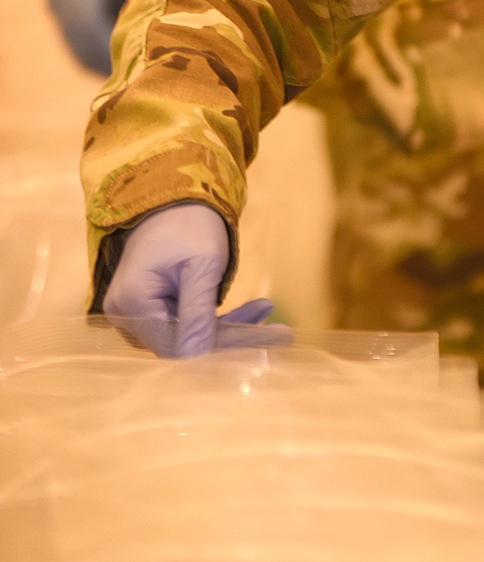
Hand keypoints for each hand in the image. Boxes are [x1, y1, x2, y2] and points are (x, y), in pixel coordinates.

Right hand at [103, 202, 289, 356]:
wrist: (174, 199)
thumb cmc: (190, 223)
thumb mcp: (203, 265)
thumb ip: (198, 315)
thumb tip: (196, 362)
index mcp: (132, 303)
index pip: (181, 345)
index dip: (226, 347)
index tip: (274, 338)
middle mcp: (124, 316)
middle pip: (184, 344)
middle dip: (233, 335)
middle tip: (282, 332)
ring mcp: (132, 316)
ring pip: (187, 337)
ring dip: (227, 329)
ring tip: (265, 311)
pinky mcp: (147, 313)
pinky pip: (183, 327)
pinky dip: (214, 321)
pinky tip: (250, 312)